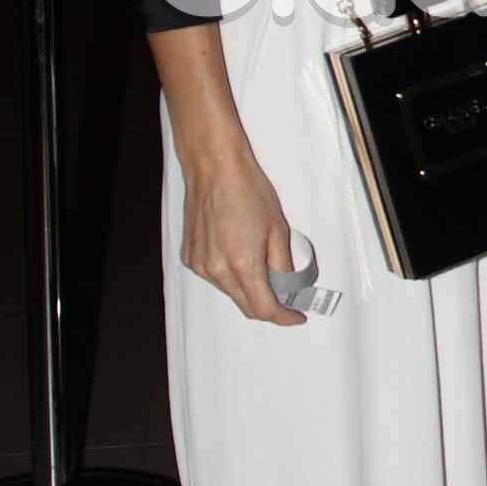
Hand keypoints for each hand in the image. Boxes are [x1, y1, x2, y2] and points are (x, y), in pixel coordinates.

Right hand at [176, 141, 304, 323]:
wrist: (215, 169)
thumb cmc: (247, 190)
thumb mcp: (277, 229)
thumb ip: (283, 265)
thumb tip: (289, 288)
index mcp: (242, 265)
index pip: (264, 309)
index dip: (284, 317)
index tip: (296, 316)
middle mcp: (217, 270)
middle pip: (246, 305)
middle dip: (269, 306)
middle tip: (287, 297)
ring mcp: (200, 265)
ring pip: (230, 292)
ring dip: (249, 288)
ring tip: (262, 264)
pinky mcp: (190, 258)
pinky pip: (215, 277)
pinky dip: (231, 275)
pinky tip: (239, 252)